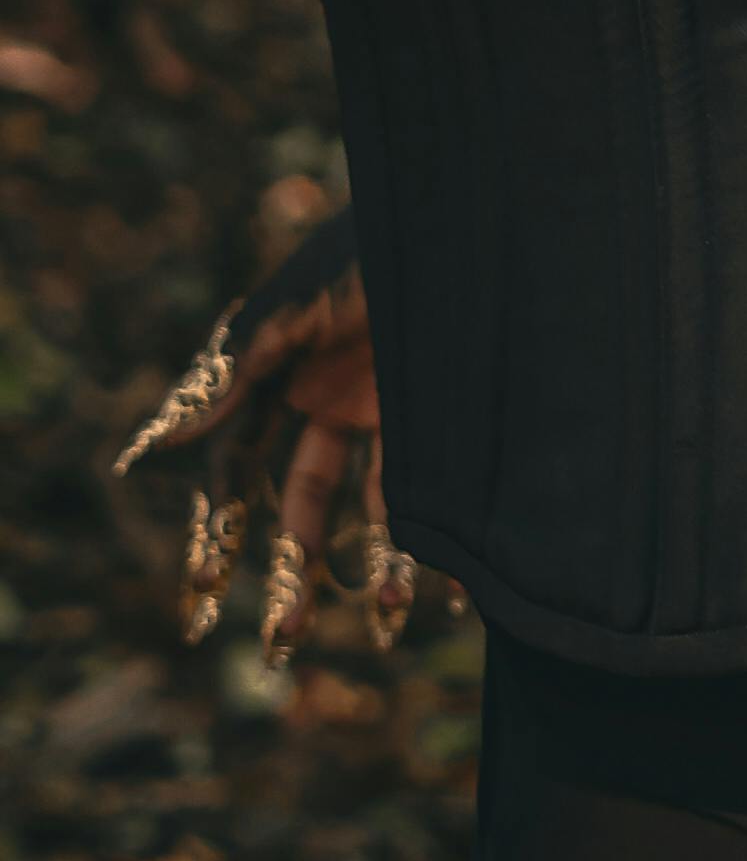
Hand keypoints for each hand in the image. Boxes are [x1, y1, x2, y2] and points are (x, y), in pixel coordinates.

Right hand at [112, 210, 412, 659]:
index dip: (217, 525)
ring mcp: (385, 408)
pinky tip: (448, 589)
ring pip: (367, 506)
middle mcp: (327, 397)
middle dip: (286, 570)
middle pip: (296, 500)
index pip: (234, 463)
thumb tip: (153, 444)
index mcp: (279, 370)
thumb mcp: (308, 298)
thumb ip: (239, 368)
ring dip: (367, 566)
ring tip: (379, 629)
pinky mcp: (441, 414)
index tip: (201, 591)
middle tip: (276, 645)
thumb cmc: (381, 239)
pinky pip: (432, 486)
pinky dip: (433, 536)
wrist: (479, 215)